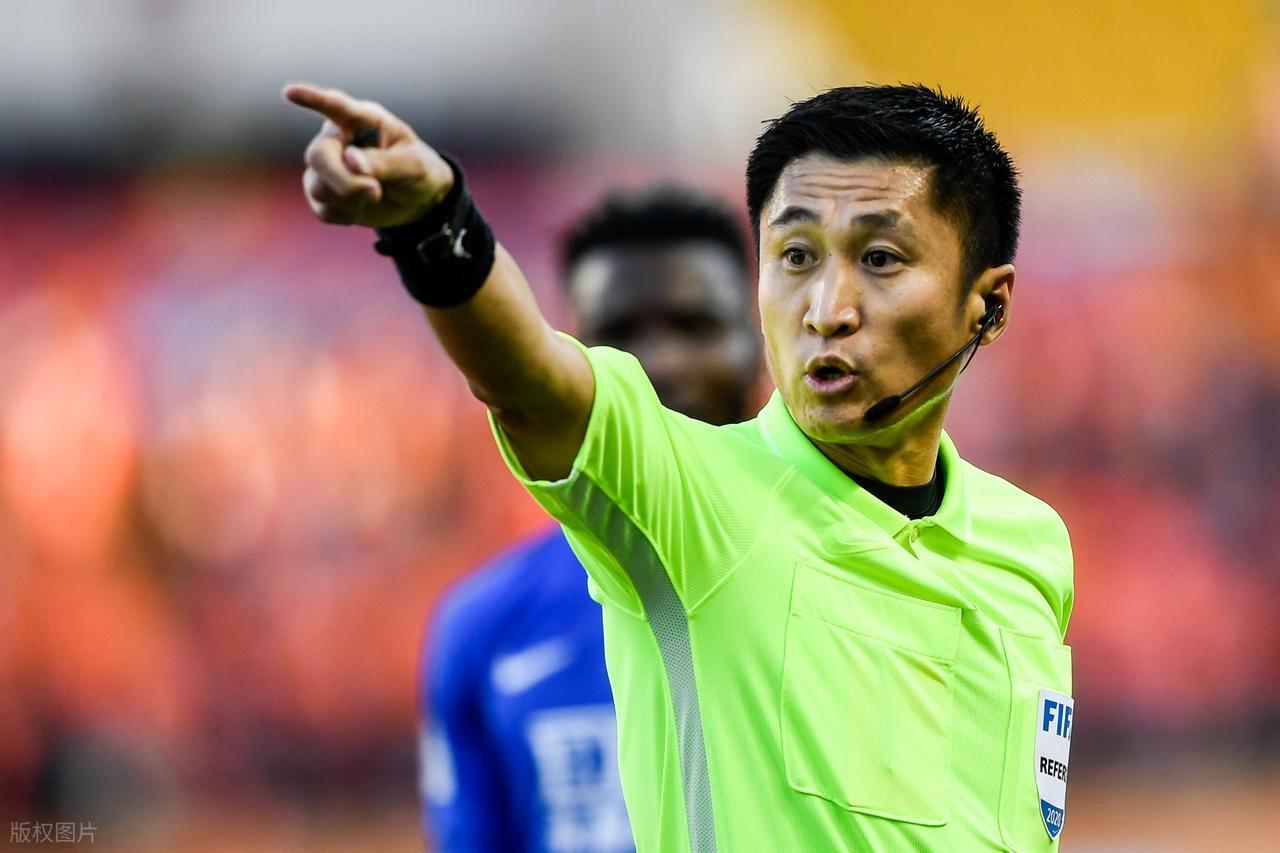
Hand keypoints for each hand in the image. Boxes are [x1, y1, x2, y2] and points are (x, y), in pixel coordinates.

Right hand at [283, 83, 454, 228]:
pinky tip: (362, 207)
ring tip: (376, 195)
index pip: (335, 106)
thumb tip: (351, 161)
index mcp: (362, 120)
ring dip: (348, 199)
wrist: (418, 198)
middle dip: (343, 180)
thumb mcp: (413, 165)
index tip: (290, 93)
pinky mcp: (324, 193)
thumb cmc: (418, 170)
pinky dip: (345, 214)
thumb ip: (385, 162)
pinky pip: (323, 209)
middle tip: (374, 192)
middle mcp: (338, 139)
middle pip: (318, 156)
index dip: (312, 99)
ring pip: (316, 186)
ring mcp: (327, 167)